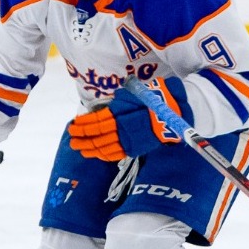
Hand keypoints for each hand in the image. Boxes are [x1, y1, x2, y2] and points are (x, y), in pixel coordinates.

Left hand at [67, 77, 191, 160]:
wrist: (176, 114)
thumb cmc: (156, 99)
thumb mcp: (135, 93)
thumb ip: (120, 99)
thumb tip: (108, 105)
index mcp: (120, 113)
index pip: (95, 121)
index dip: (82, 125)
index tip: (73, 125)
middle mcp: (121, 128)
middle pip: (96, 136)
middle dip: (82, 138)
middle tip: (72, 140)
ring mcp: (128, 140)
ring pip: (104, 147)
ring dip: (90, 149)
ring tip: (80, 149)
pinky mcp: (135, 148)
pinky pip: (116, 154)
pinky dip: (104, 155)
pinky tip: (97, 154)